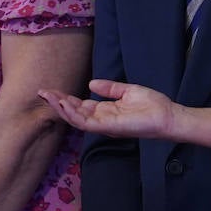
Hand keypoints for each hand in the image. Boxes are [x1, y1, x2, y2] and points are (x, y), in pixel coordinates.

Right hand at [39, 79, 177, 139]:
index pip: (80, 105)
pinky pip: (85, 123)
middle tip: (42, 92)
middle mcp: (101, 119)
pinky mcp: (107, 127)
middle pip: (73, 112)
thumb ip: (109, 88)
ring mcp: (103, 125)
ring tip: (48, 96)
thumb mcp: (127, 91)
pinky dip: (72, 114)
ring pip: (75, 119)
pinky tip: (63, 104)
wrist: (167, 115)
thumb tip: (91, 83)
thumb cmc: (152, 105)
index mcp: (105, 111)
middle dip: (57, 103)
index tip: (51, 90)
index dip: (65, 98)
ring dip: (60, 108)